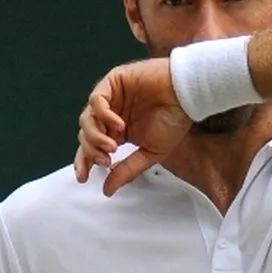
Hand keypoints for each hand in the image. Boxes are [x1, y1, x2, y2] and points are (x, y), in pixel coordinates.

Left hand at [73, 57, 191, 195]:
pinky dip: (103, 115)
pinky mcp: (113, 82)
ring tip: (112, 146)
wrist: (188, 96)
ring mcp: (110, 98)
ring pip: (87, 119)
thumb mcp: (150, 153)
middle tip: (105, 160)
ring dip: (96, 136)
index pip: (91, 147)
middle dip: (91, 151)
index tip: (83, 178)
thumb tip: (108, 190)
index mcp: (117, 132)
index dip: (84, 162)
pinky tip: (119, 125)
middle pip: (85, 135)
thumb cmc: (174, 120)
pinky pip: (97, 100)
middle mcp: (110, 115)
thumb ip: (127, 170)